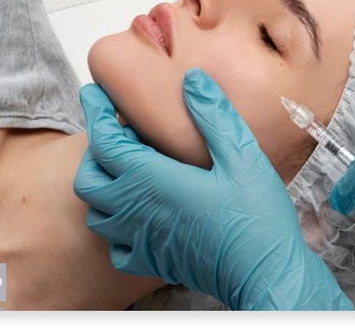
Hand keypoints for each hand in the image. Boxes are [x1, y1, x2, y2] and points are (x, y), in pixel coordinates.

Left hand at [74, 68, 353, 309]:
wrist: (265, 275)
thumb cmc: (257, 218)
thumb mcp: (242, 155)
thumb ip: (213, 116)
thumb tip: (192, 80)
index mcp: (153, 180)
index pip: (104, 141)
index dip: (95, 113)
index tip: (93, 92)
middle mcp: (137, 211)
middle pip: (89, 177)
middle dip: (96, 150)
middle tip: (118, 132)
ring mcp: (141, 239)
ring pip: (96, 212)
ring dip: (103, 186)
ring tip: (127, 169)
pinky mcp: (152, 261)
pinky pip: (115, 246)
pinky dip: (115, 227)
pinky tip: (139, 215)